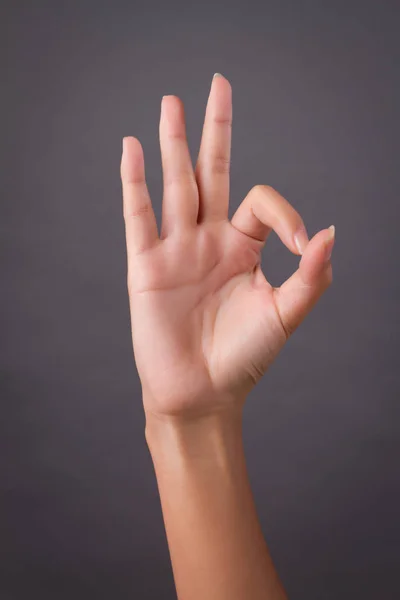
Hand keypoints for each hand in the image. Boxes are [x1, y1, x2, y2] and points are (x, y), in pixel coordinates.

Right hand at [121, 73, 334, 419]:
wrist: (202, 392)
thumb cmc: (244, 357)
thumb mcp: (286, 314)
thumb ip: (312, 275)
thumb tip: (331, 231)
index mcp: (243, 247)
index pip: (260, 201)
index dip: (287, 212)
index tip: (304, 243)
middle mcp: (208, 240)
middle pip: (211, 172)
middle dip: (215, 129)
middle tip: (218, 84)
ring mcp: (176, 249)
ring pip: (175, 185)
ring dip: (173, 144)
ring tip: (170, 103)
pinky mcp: (147, 266)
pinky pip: (139, 217)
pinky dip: (134, 183)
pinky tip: (132, 149)